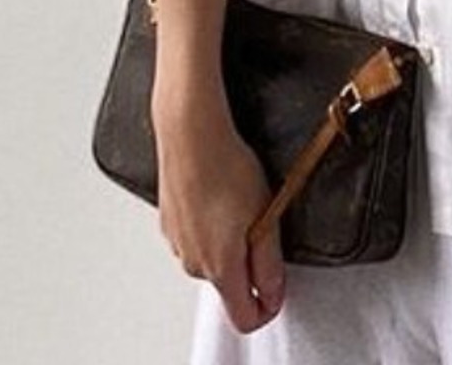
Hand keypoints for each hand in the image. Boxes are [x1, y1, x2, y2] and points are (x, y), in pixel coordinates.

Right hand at [152, 93, 285, 334]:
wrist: (192, 134)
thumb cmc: (226, 167)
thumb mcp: (264, 215)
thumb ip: (270, 263)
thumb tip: (273, 293)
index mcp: (218, 268)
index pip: (245, 317)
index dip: (269, 305)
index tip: (280, 284)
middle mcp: (193, 263)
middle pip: (231, 286)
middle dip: (251, 265)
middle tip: (264, 225)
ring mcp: (179, 243)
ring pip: (215, 259)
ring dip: (232, 242)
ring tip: (242, 204)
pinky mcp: (171, 223)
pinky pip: (199, 237)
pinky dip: (214, 225)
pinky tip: (221, 195)